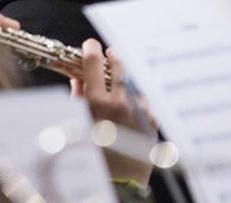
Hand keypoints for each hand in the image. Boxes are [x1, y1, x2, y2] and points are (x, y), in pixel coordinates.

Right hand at [71, 38, 155, 186]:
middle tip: (109, 55)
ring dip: (124, 80)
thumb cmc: (94, 155)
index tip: (90, 46)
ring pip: (132, 81)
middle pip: (119, 64)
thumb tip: (78, 76)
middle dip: (112, 56)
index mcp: (98, 104)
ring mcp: (139, 110)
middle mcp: (121, 103)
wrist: (120, 182)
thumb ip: (79, 97)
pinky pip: (142, 100)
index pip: (94, 62)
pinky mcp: (152, 118)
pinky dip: (135, 100)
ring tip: (118, 87)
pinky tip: (128, 111)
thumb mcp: (80, 124)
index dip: (91, 49)